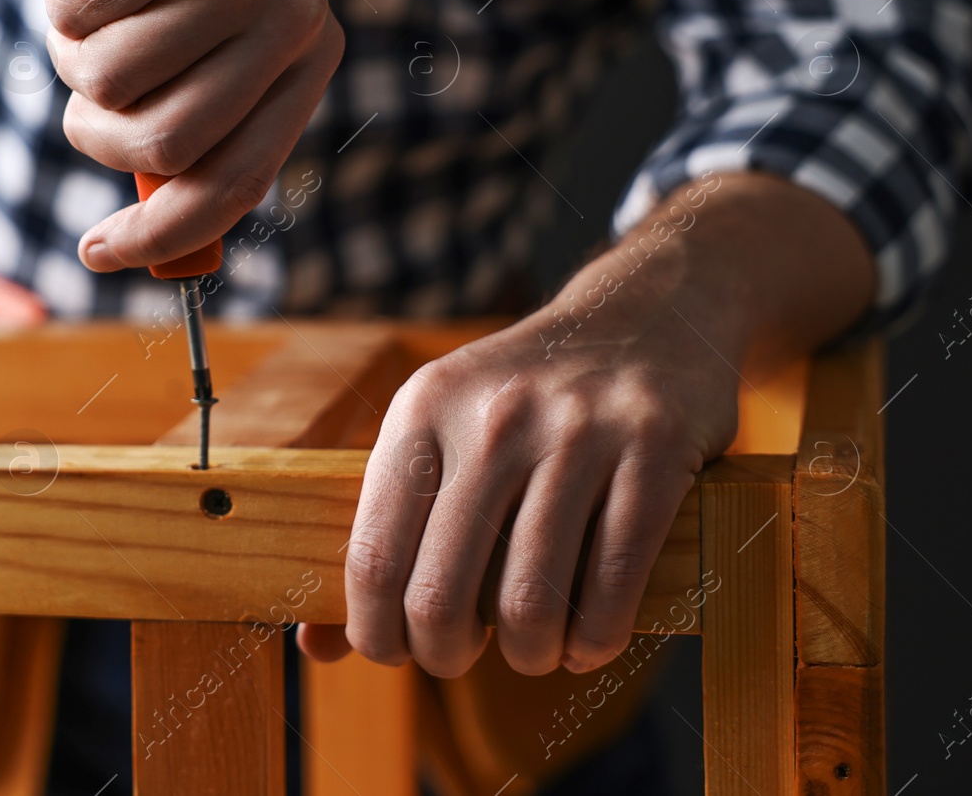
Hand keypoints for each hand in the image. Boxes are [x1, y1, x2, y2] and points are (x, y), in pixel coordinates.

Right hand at [25, 0, 342, 271]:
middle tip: (83, 88)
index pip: (240, 182)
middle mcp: (288, 14)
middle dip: (99, 130)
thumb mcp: (199, 41)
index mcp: (308, 50)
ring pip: (111, 90)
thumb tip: (167, 247)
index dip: (164, 235)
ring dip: (75, 54)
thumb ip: (198, 125)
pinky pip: (75, 27)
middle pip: (165, 148)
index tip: (101, 255)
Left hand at [298, 173, 876, 676]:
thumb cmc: (525, 399)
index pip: (372, 556)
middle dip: (445, 654)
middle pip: (441, 594)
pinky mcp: (653, 449)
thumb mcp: (441, 432)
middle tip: (461, 656)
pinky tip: (587, 641)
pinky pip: (612, 582)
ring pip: (529, 602)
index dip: (375, 630)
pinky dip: (596, 638)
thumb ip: (383, 531)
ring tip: (534, 650)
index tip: (397, 650)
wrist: (646, 315)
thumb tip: (318, 646)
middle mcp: (492, 418)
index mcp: (422, 409)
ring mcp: (577, 431)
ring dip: (529, 655)